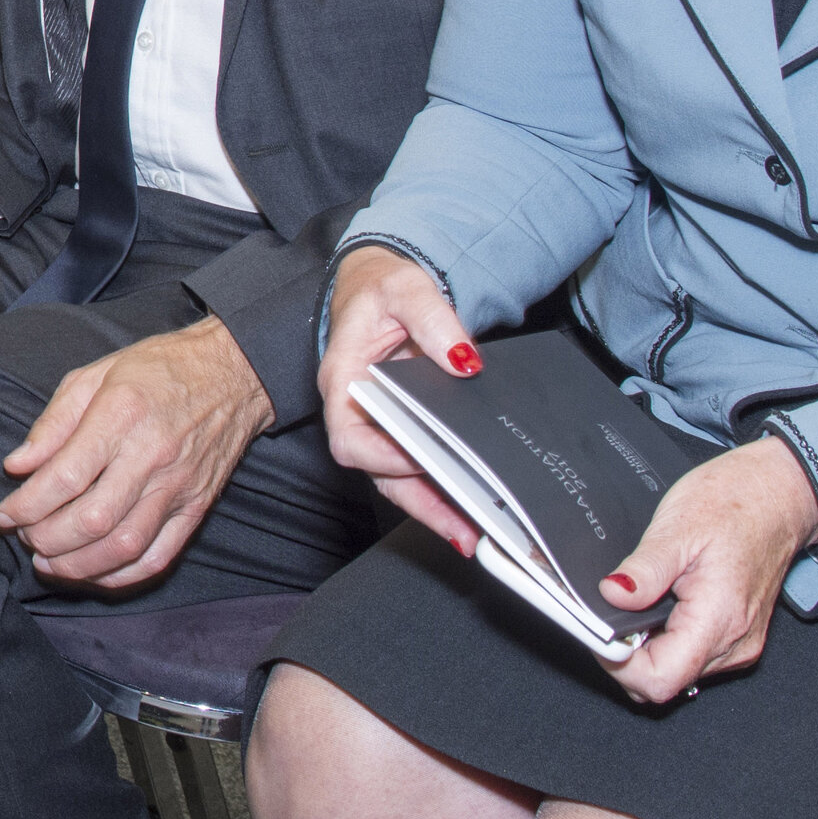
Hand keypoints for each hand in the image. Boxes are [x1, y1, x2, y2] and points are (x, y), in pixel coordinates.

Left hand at [0, 319, 274, 588]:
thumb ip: (53, 423)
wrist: (234, 374)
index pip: (65, 478)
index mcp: (121, 415)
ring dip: (77, 565)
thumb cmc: (157, 369)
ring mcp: (179, 487)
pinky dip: (120, 575)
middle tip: (25, 538)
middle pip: (92, 520)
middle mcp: (152, 456)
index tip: (5, 516)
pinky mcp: (197, 508)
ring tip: (48, 561)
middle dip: (46, 540)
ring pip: (123, 546)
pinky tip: (92, 571)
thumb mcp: (94, 374)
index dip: (27, 506)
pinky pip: (158, 557)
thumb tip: (17, 466)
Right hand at [316, 246, 489, 552]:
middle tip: (464, 527)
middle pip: (377, 473)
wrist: (380, 285)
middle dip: (421, 503)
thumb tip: (463, 360)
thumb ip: (434, 320)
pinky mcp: (399, 428)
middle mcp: (355, 411)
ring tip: (474, 532)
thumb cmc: (381, 287)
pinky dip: (440, 491)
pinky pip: (414, 468)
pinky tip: (470, 508)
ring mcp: (376, 424)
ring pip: (397, 479)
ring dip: (434, 507)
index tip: (423, 458)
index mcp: (343, 379)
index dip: (384, 456)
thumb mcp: (406, 289)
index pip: (350, 438)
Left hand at [599, 439, 817, 705]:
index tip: (598, 631)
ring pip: (674, 671)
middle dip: (626, 654)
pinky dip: (664, 638)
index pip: (659, 679)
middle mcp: (733, 645)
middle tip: (610, 609)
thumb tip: (611, 596)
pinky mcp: (735, 638)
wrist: (780, 495)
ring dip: (645, 646)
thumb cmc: (736, 504)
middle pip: (663, 681)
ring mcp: (737, 645)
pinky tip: (656, 605)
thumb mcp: (679, 526)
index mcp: (719, 620)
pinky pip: (689, 656)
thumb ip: (645, 570)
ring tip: (635, 601)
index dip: (619, 663)